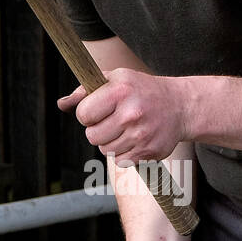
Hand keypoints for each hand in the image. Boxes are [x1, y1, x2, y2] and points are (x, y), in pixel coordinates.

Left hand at [57, 68, 189, 166]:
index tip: (99, 109)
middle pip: (92, 136)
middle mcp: (131, 113)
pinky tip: (135, 138)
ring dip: (111, 142)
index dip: (87, 113)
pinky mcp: (149, 151)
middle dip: (98, 130)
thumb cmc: (140, 90)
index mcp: (120, 91)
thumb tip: (61, 104)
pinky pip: (121, 160)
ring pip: (106, 150)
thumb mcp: (115, 80)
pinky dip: (124, 152)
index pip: (83, 115)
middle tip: (112, 120)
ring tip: (125, 128)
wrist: (180, 106)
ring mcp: (141, 134)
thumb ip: (85, 91)